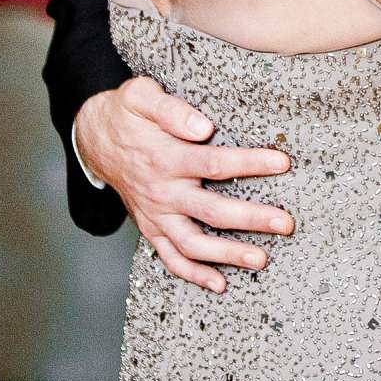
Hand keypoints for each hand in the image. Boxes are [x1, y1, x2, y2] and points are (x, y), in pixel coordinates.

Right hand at [75, 77, 295, 292]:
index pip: (214, 163)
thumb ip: (170, 109)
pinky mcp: (151, 228)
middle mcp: (162, 192)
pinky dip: (194, 274)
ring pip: (193, 243)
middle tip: (285, 223)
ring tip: (261, 260)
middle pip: (211, 211)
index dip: (250, 163)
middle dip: (251, 219)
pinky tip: (220, 284)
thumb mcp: (140, 96)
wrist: (95, 139)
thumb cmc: (126, 114)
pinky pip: (171, 258)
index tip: (282, 163)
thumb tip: (202, 127)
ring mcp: (156, 215)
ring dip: (228, 255)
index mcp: (165, 158)